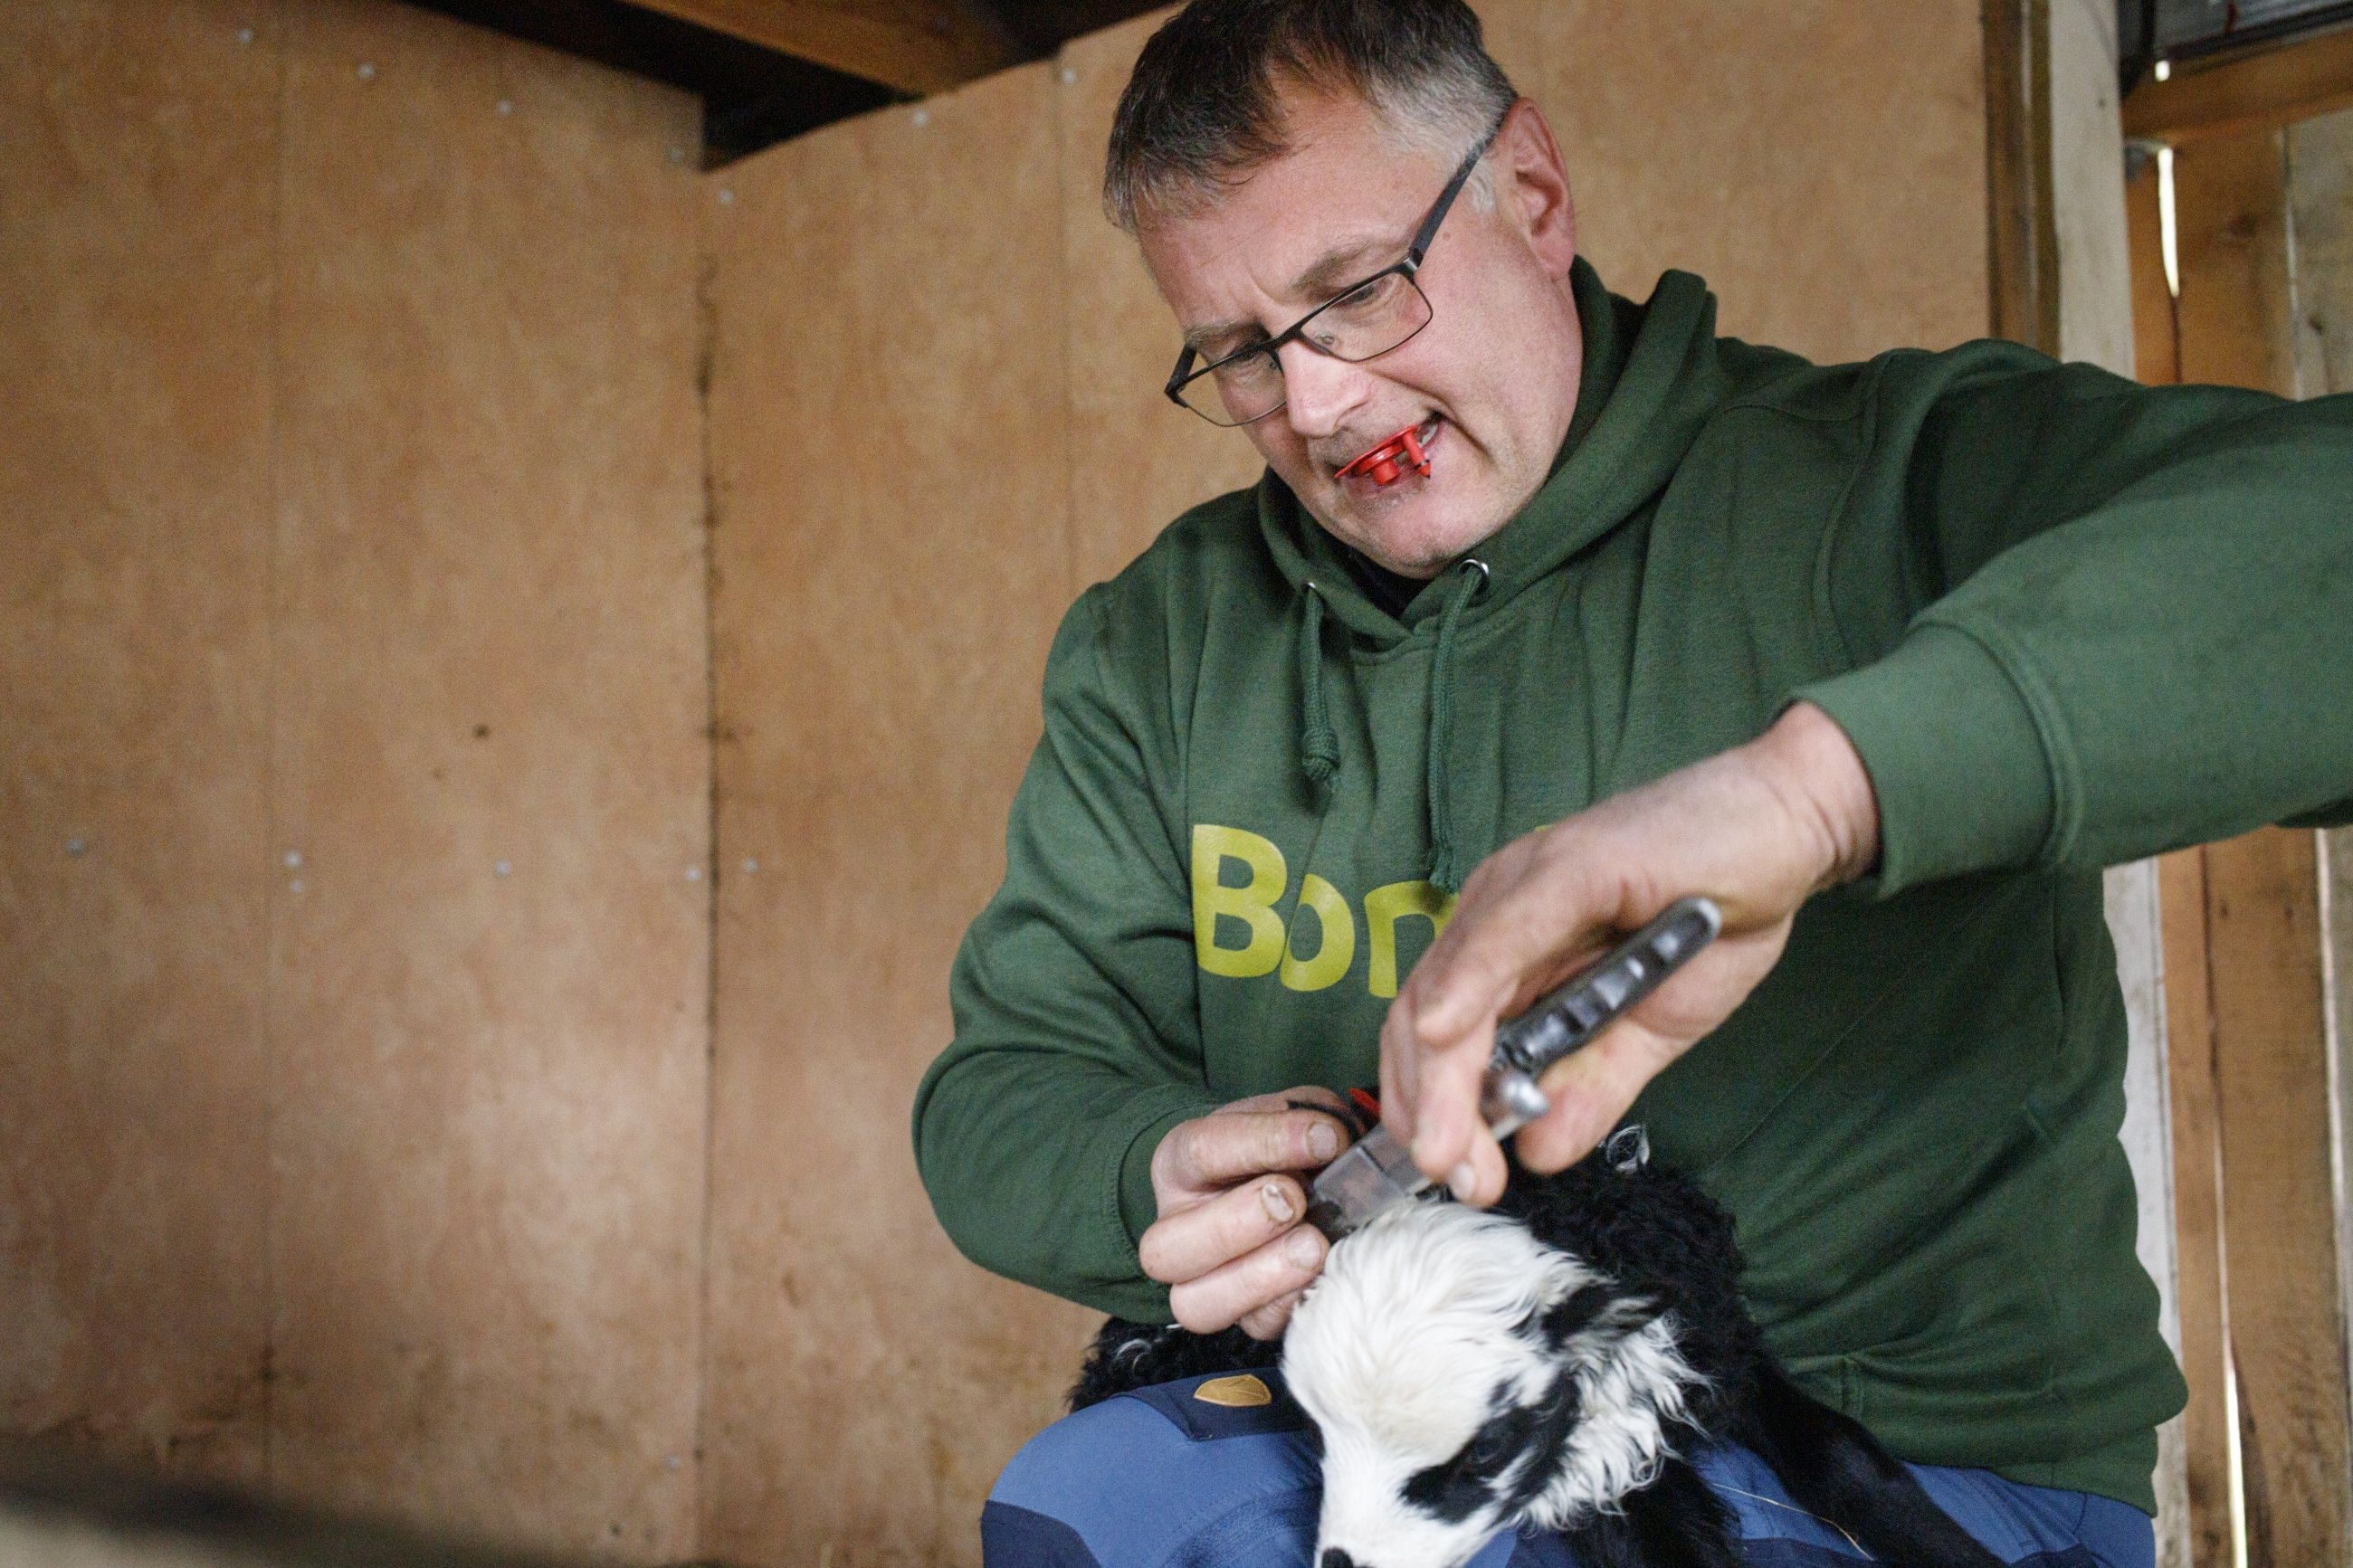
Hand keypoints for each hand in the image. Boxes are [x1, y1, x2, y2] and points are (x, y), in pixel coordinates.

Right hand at [1140, 1088, 1354, 1339]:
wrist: (1289, 1182)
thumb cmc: (1283, 1146)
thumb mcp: (1290, 1114)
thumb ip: (1309, 1117)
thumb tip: (1331, 1140)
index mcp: (1180, 1164)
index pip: (1199, 1152)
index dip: (1262, 1144)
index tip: (1324, 1138)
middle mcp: (1176, 1227)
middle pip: (1167, 1248)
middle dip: (1235, 1225)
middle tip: (1294, 1200)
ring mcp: (1201, 1281)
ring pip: (1196, 1304)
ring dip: (1258, 1278)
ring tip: (1313, 1246)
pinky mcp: (1242, 1316)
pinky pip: (1253, 1328)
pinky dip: (1289, 1305)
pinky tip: (1320, 1275)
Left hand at [1380, 702, 1878, 1204]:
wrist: (1787, 833)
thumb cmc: (1716, 918)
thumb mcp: (1650, 1032)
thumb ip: (1594, 1087)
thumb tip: (1539, 1155)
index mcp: (1506, 951)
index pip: (1435, 1036)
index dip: (1430, 1110)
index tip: (1455, 1177)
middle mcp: (1498, 912)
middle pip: (1426, 1017)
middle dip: (1427, 1108)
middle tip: (1451, 1176)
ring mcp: (1528, 881)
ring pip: (1452, 981)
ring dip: (1440, 1072)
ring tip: (1445, 1143)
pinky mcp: (1572, 862)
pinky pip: (1506, 928)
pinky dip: (1469, 984)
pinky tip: (1447, 1033)